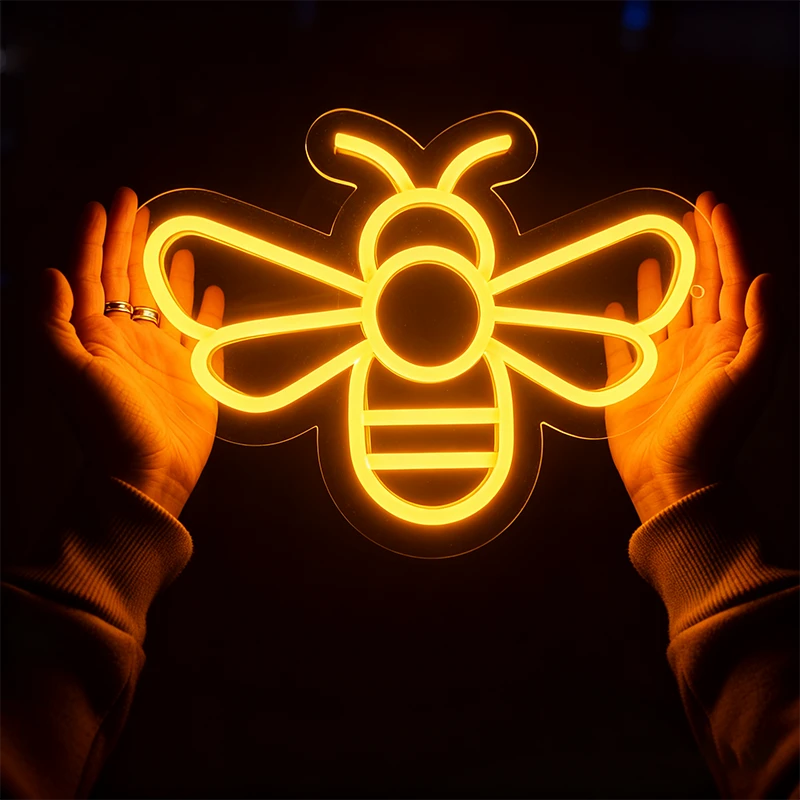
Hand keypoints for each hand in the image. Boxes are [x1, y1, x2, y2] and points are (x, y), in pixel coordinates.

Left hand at [41, 187, 223, 517]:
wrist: (148, 473)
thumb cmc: (107, 427)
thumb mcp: (70, 373)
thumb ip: (55, 323)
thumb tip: (51, 272)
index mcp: (95, 335)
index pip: (93, 275)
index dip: (97, 238)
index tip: (106, 205)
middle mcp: (127, 338)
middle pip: (127, 278)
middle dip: (130, 239)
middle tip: (138, 203)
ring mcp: (161, 355)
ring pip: (162, 300)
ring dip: (164, 268)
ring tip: (170, 238)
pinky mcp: (192, 372)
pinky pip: (199, 332)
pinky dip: (205, 311)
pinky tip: (212, 291)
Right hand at [604, 192, 777, 523]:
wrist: (672, 478)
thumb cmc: (713, 431)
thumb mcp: (749, 378)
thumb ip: (762, 328)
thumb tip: (763, 278)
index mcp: (728, 342)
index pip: (730, 279)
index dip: (724, 240)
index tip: (710, 206)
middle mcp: (698, 348)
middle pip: (699, 288)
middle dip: (696, 251)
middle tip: (687, 216)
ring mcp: (663, 365)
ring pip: (663, 313)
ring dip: (662, 284)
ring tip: (655, 255)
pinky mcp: (631, 383)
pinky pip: (622, 347)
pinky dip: (618, 327)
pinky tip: (614, 308)